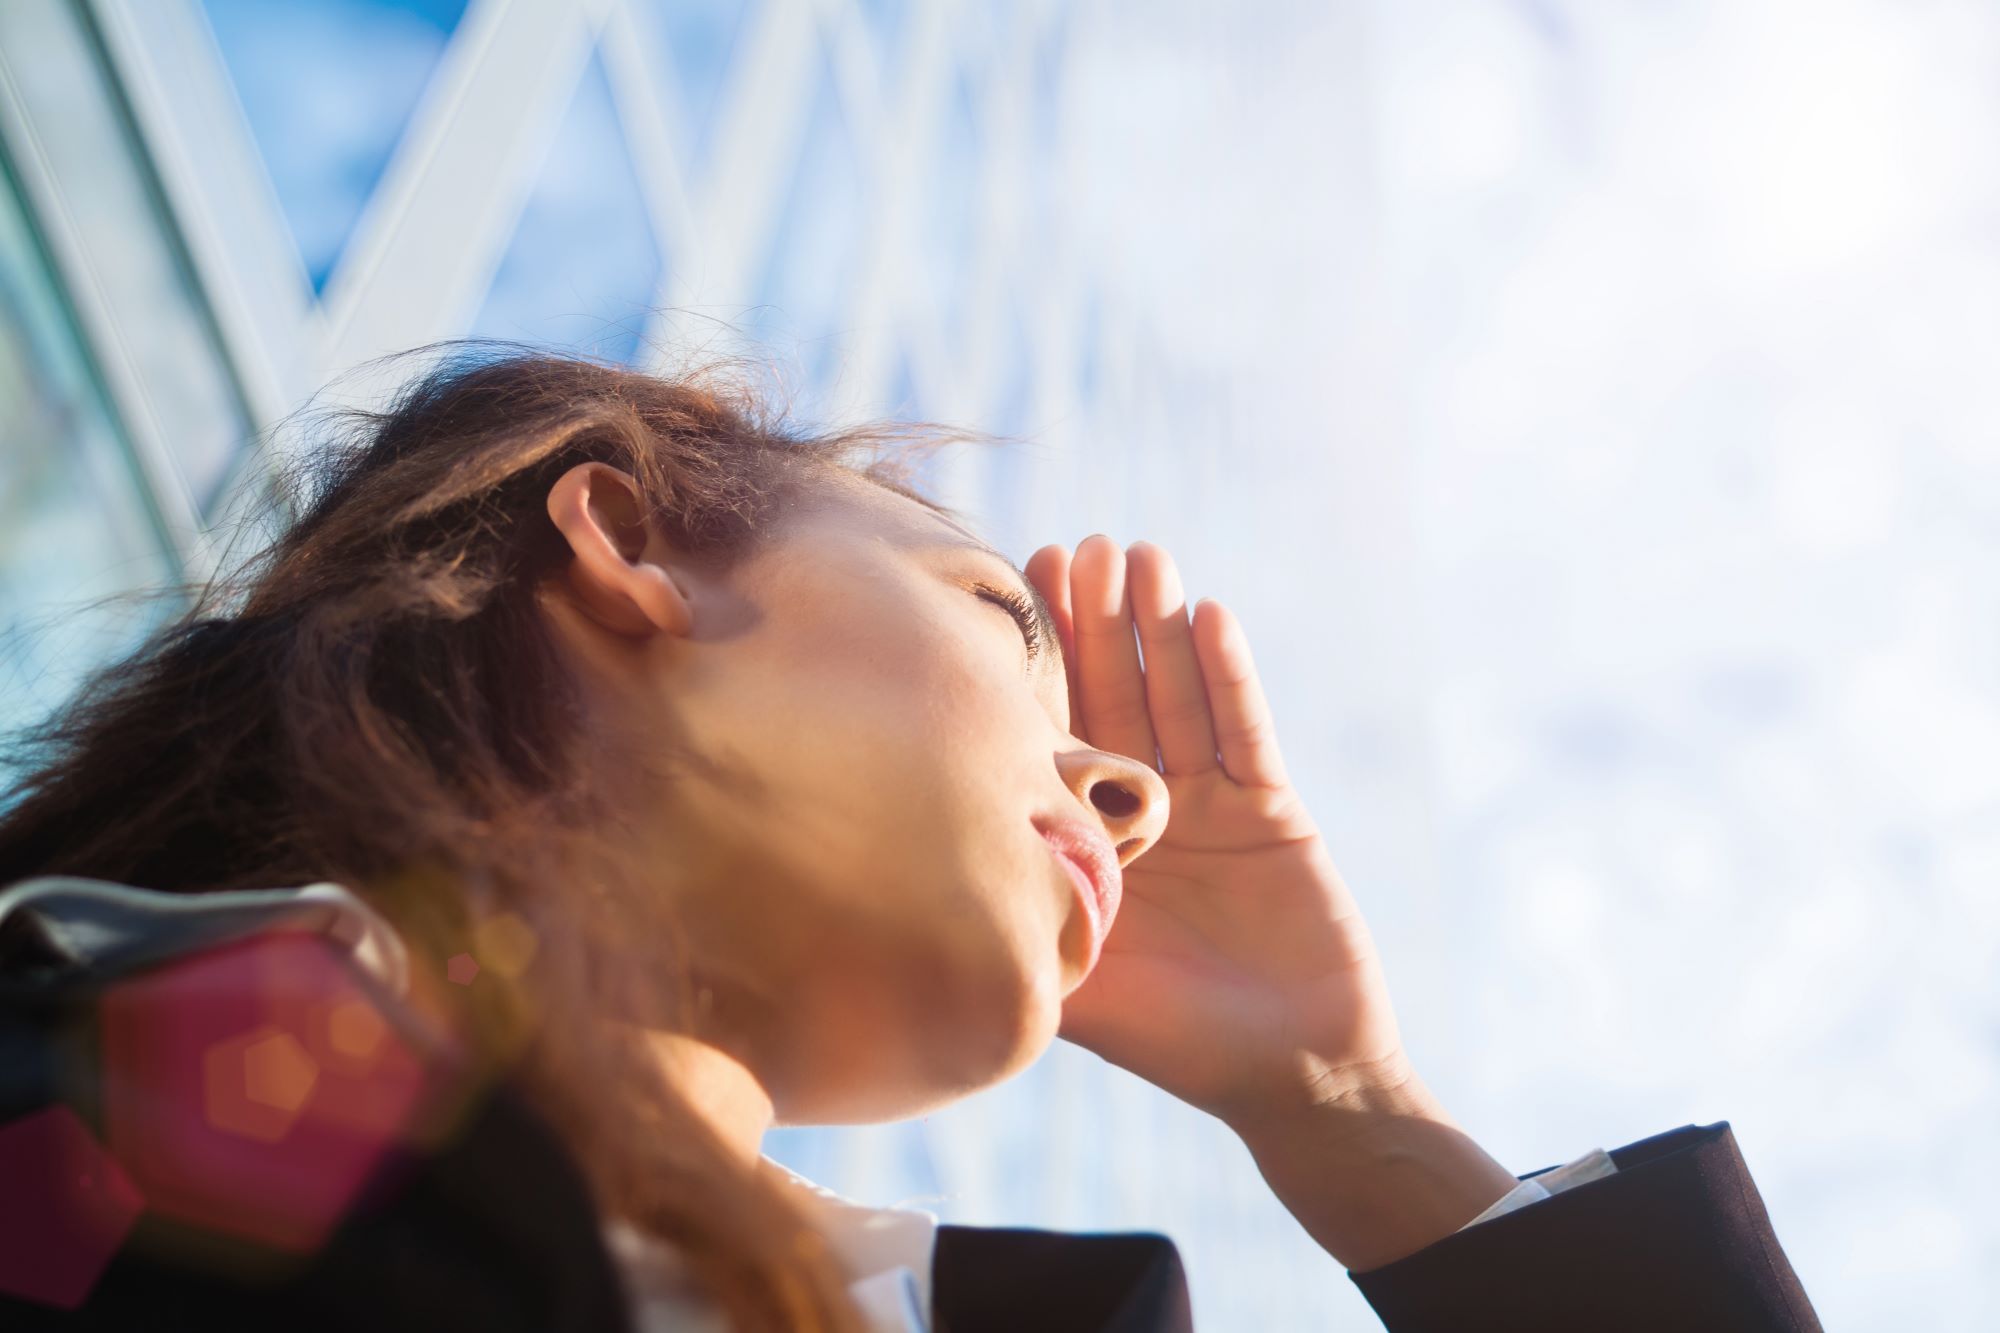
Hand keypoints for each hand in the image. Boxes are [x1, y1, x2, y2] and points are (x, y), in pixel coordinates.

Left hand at [1027, 537, 1516, 1269]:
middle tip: (1077, 547)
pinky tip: (1208, 615)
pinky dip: (1227, 675)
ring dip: (1160, 626)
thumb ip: (1019, 929)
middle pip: (1116, 694)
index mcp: (1089, 839)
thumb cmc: (1175, 1043)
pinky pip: (1245, 729)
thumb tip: (906, 896)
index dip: (1041, 664)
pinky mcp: (1273, 808)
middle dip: (1097, 623)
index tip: (1017, 589)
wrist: (1291, 1076)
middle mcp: (1145, 809)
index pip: (1057, 732)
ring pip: (1179, 695)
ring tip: (1141, 554)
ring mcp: (1209, 803)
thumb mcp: (1076, 985)